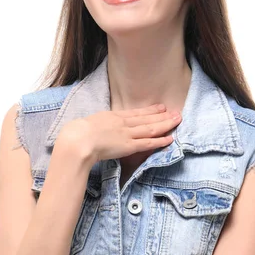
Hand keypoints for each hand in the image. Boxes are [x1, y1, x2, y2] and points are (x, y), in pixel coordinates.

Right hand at [58, 103, 180, 164]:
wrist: (77, 140)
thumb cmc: (76, 133)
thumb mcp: (87, 123)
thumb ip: (96, 125)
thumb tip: (96, 128)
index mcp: (111, 116)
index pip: (135, 113)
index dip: (149, 110)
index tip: (160, 107)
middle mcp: (122, 123)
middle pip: (146, 118)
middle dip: (162, 115)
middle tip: (176, 112)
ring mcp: (126, 134)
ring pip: (150, 128)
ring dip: (165, 124)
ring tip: (177, 120)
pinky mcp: (128, 146)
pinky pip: (147, 143)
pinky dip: (160, 141)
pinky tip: (170, 138)